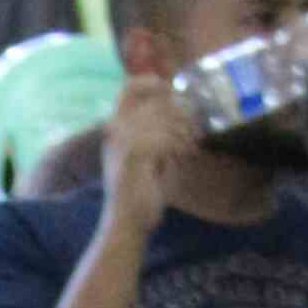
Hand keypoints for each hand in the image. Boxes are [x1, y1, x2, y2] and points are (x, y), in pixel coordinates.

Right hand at [101, 74, 198, 231]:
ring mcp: (122, 141)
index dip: (151, 83)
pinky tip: (185, 156)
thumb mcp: (145, 155)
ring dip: (184, 131)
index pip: (128, 88)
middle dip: (180, 114)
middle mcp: (115, 130)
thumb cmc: (138, 193)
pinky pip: (166, 137)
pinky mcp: (134, 154)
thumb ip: (153, 130)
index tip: (169, 90)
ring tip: (190, 147)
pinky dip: (180, 146)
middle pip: (156, 102)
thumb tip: (179, 106)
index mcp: (114, 128)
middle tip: (193, 132)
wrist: (125, 225)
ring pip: (164, 119)